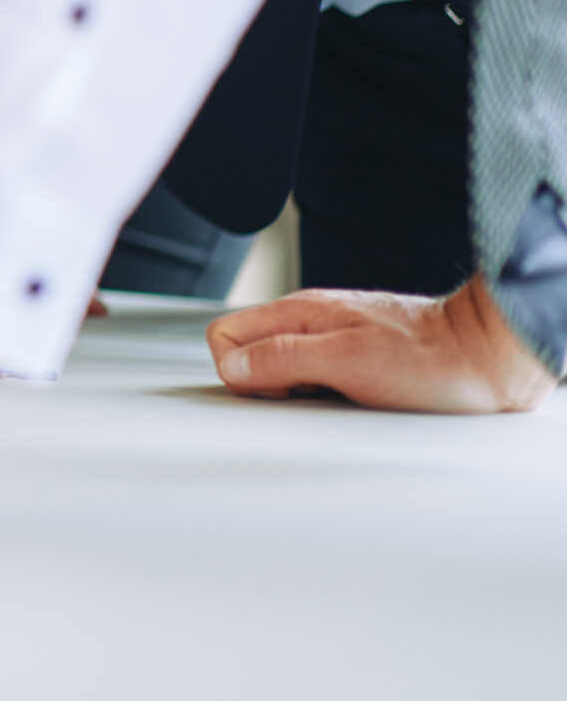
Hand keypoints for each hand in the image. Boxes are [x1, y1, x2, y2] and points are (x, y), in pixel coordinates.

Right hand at [208, 276, 555, 412]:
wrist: (489, 358)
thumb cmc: (430, 361)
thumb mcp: (348, 362)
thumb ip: (284, 358)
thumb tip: (233, 367)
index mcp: (298, 313)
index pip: (224, 335)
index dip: (240, 373)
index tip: (280, 393)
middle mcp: (309, 320)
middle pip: (248, 352)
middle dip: (265, 385)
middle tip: (312, 399)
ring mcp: (331, 336)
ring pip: (280, 367)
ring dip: (297, 392)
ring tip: (340, 399)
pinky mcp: (353, 355)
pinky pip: (313, 375)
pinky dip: (323, 393)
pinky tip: (354, 400)